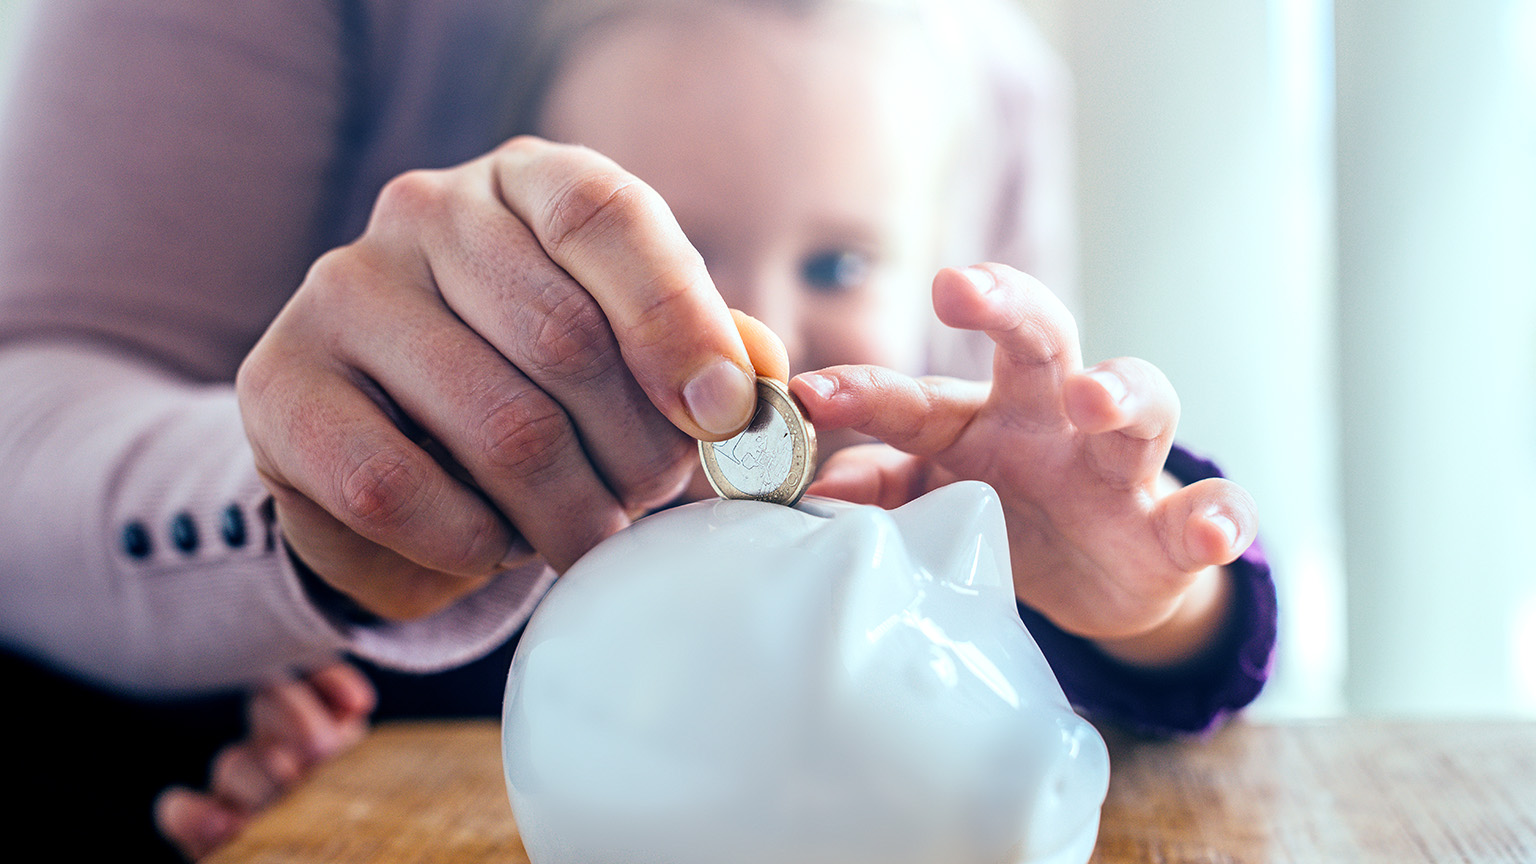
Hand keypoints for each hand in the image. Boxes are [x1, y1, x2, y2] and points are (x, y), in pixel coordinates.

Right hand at [154, 662, 375, 860]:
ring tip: (286, 787)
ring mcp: (238, 793)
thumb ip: (356, 741)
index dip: (327, 680)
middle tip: (318, 749)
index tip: (358, 704)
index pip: (313, 682)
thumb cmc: (365, 836)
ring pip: (233, 761)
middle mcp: (277, 755)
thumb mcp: (376, 788)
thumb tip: (354, 709)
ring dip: (260, 771)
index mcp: (322, 733)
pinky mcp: (204, 832)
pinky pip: (179, 811)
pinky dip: (194, 814)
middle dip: (293, 718)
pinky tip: (226, 824)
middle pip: (267, 706)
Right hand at [237, 136, 773, 618]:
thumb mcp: (634, 350)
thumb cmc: (543, 384)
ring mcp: (340, 290)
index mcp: (527, 181)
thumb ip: (704, 353)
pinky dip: (472, 543)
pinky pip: (396, 490)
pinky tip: (494, 541)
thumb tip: (757, 389)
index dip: (677, 321)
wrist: (400, 443)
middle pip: (565, 339)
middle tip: (649, 502)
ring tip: (582, 528)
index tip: (724, 415)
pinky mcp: (279, 386)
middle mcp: (425, 211)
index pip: (606, 218)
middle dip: (637, 452)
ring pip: (498, 427)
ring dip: (567, 511)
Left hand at [790, 263, 1256, 667]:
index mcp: (980, 420)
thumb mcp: (938, 503)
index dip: (866, 391)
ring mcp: (1120, 469)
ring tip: (1093, 396)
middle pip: (1038, 341)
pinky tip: (1214, 528)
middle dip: (1004, 306)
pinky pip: (1211, 511)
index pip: (920, 396)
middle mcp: (1053, 422)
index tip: (810, 392)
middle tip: (961, 290)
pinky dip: (1220, 515)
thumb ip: (884, 490)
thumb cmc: (1008, 517)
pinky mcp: (1172, 528)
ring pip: (1140, 404)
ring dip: (1119, 390)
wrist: (1103, 581)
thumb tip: (817, 489)